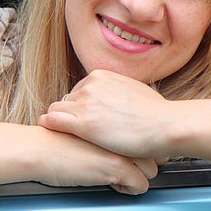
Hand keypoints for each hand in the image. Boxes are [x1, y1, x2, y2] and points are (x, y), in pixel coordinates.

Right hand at [34, 126, 157, 194]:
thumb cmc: (54, 141)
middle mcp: (122, 132)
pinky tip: (112, 184)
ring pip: (152, 169)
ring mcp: (121, 149)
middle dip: (143, 163)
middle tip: (124, 168)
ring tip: (117, 177)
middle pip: (153, 151)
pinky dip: (129, 189)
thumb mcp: (82, 128)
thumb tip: (111, 140)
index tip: (130, 154)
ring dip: (138, 176)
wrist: (38, 149)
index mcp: (114, 119)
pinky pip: (141, 185)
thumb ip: (101, 130)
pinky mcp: (117, 167)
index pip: (143, 134)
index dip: (138, 148)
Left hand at [38, 69, 171, 159]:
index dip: (79, 106)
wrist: (164, 125)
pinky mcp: (83, 124)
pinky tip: (46, 130)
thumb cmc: (156, 113)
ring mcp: (85, 104)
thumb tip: (118, 95)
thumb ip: (118, 90)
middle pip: (67, 100)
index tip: (83, 117)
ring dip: (60, 122)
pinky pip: (53, 121)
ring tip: (61, 134)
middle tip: (75, 130)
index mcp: (101, 76)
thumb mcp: (135, 89)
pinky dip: (48, 125)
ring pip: (57, 110)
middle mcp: (90, 86)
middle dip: (70, 114)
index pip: (78, 90)